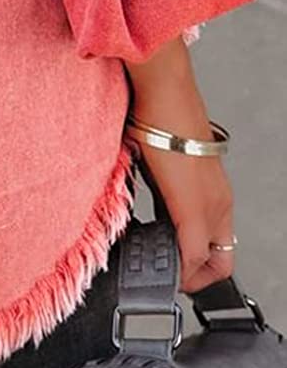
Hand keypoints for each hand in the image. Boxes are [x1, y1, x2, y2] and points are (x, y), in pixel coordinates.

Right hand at [124, 44, 234, 295]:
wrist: (164, 92)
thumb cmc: (160, 117)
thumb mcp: (166, 162)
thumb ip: (164, 187)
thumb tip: (146, 201)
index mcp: (214, 191)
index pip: (219, 245)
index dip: (200, 265)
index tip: (176, 267)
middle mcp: (220, 202)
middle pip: (220, 261)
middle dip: (192, 275)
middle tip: (166, 274)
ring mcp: (210, 206)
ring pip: (210, 261)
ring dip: (184, 270)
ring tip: (159, 266)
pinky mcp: (193, 208)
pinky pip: (192, 254)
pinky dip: (178, 267)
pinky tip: (159, 263)